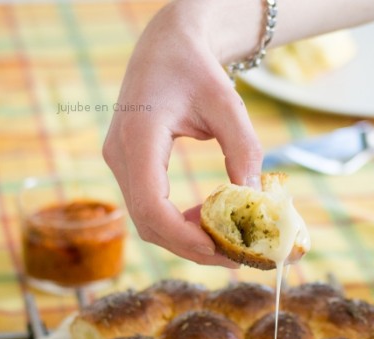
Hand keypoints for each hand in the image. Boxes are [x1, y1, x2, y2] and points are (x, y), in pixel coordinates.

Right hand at [103, 1, 262, 266]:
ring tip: (223, 241)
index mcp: (138, 135)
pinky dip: (177, 223)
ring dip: (184, 239)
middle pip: (147, 222)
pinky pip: (148, 208)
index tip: (219, 249)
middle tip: (232, 257)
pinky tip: (205, 219)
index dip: (182, 236)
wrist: (166, 46)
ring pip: (146, 221)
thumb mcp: (227, 102)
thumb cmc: (195, 67)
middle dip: (189, 246)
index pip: (150, 203)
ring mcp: (119, 162)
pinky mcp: (128, 167)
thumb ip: (243, 149)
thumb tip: (253, 199)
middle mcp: (120, 153)